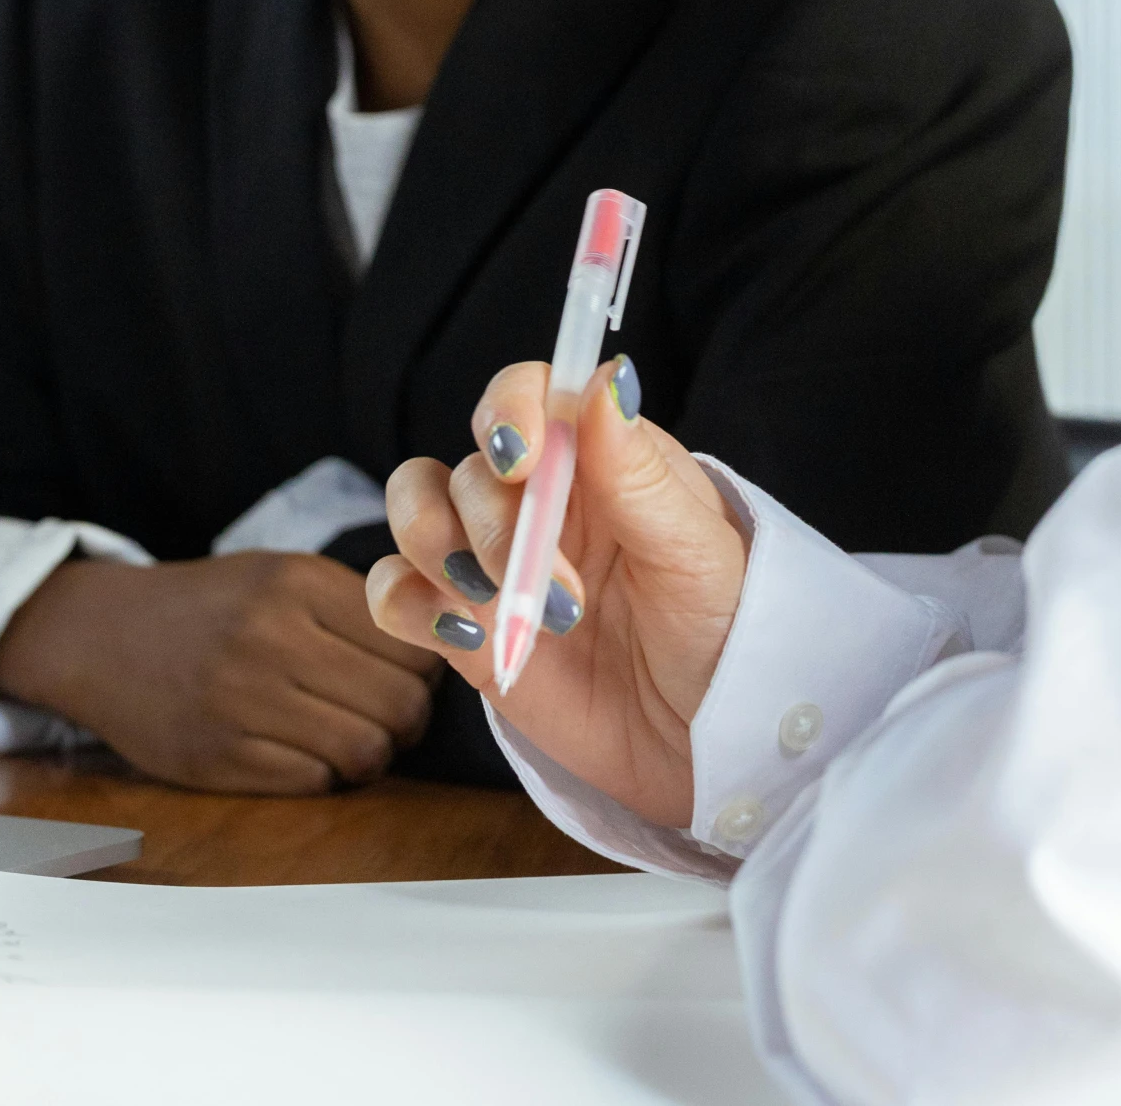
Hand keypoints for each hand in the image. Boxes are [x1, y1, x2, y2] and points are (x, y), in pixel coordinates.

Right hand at [0, 551, 441, 792]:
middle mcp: (272, 637)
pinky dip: (325, 775)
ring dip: (373, 754)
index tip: (415, 672)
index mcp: (297, 583)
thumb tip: (443, 646)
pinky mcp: (218, 758)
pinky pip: (313, 782)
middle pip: (400, 703)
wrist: (104, 635)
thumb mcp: (280, 575)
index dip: (429, 665)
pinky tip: (309, 753)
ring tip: (355, 737)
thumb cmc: (213, 606)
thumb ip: (353, 606)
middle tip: (393, 715)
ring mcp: (242, 701)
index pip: (412, 641)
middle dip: (410, 719)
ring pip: (365, 751)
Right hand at [367, 357, 748, 827]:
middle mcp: (538, 499)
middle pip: (468, 469)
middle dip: (498, 531)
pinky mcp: (466, 629)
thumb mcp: (694, 553)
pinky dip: (407, 603)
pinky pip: (396, 591)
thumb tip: (611, 377)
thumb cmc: (724, 634)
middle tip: (565, 601)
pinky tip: (465, 637)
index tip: (519, 461)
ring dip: (444, 555)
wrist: (708, 745)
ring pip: (416, 512)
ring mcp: (495, 564)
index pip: (526, 392)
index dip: (507, 410)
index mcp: (598, 459)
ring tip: (510, 616)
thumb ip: (637, 472)